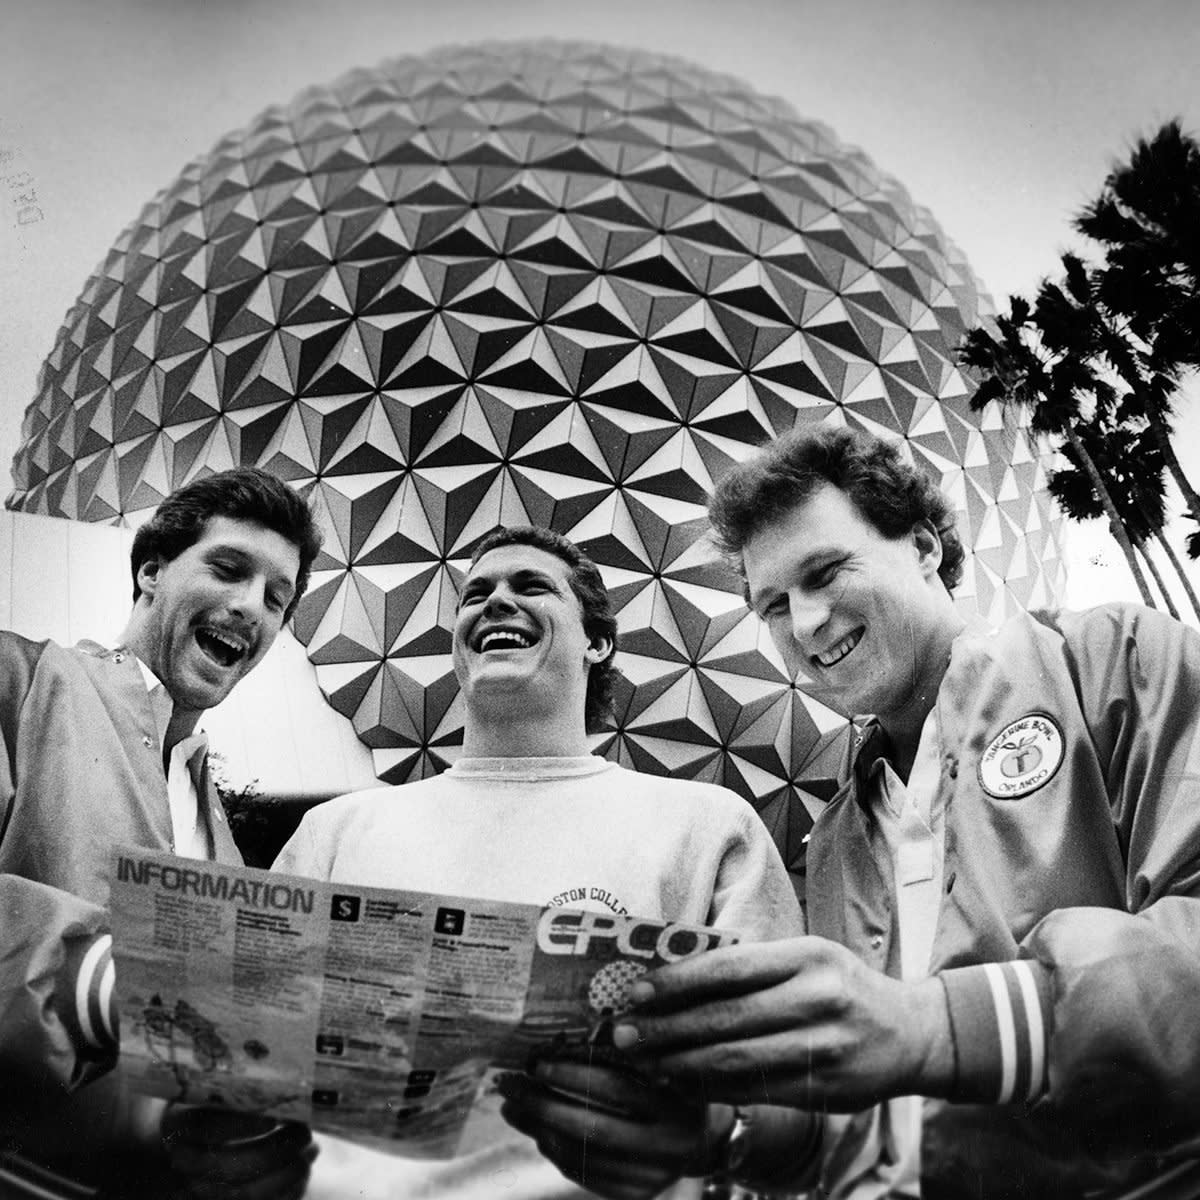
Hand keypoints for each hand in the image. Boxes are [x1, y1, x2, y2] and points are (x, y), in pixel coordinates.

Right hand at [160, 1105, 316, 1199]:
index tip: (273, 1118)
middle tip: (304, 1132)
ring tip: (310, 1150)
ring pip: (244, 1193)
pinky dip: (288, 1190)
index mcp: (178, 1126)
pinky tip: (304, 1169)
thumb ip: (243, 1090)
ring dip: (286, 1173)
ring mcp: (199, 1190)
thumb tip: (289, 1091)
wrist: (194, 1142)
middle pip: (229, 1166)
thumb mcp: (218, 1091)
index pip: (205, 1127)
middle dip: (275, 1150)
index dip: (240, 1125)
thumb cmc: (215, 1107)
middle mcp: (183, 1163)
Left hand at [498, 1061, 728, 1199]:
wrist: (707, 1138)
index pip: (615, 1088)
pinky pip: (584, 1176)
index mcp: (677, 1103)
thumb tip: (565, 1034)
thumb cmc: (678, 1084)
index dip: (571, 1074)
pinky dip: (554, 1152)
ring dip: (538, 1128)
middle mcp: (667, 1145)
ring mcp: (652, 1176)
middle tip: (510, 1082)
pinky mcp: (636, 1195)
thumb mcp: (669, 1060)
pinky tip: (538, 1131)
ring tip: (512, 1106)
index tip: (536, 1059)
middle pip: (590, 1126)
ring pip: (581, 1154)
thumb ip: (634, 1049)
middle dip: (541, 1103)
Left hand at [611, 936, 954, 1110]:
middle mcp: (818, 998)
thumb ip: (751, 965)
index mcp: (807, 956)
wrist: (910, 1033)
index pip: (727, 969)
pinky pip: (757, 1089)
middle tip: (624, 1037)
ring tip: (646, 1065)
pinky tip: (683, 1085)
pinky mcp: (827, 1088)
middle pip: (726, 1018)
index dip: (676, 982)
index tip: (635, 992)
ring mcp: (826, 1047)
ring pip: (737, 1060)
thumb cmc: (841, 986)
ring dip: (682, 1065)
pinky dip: (714, 1088)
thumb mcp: (806, 957)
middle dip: (667, 1029)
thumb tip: (673, 975)